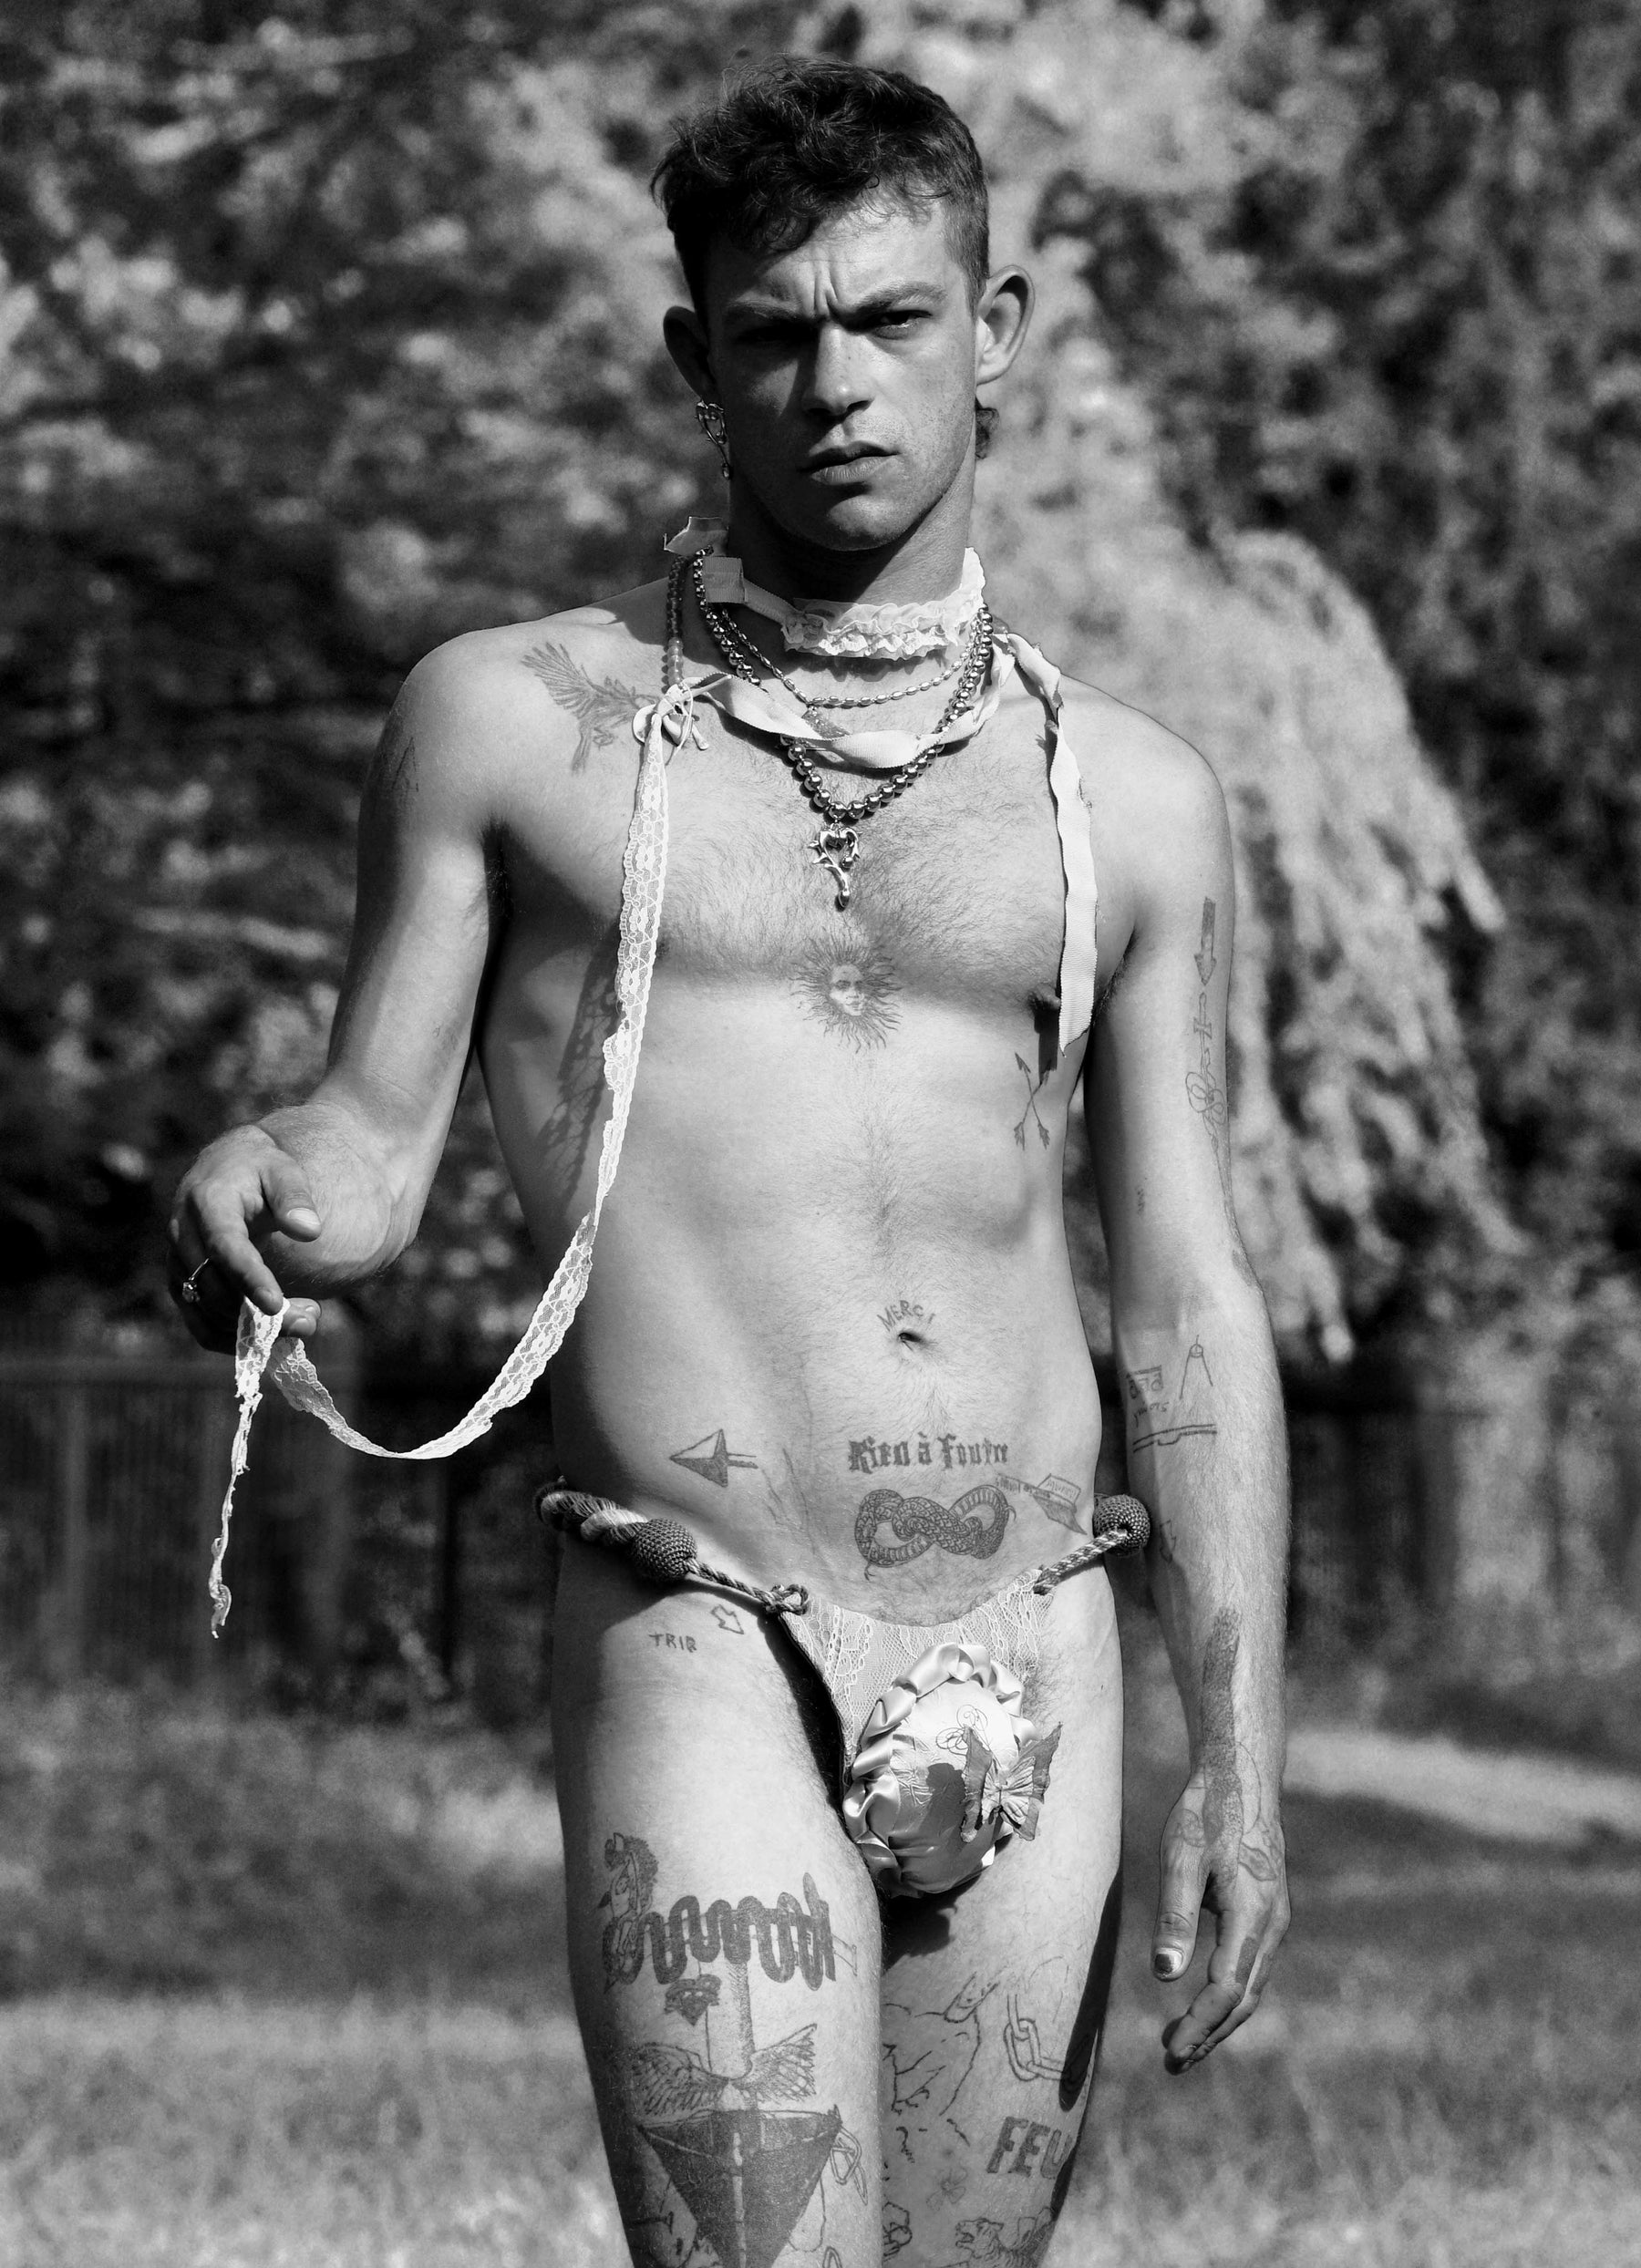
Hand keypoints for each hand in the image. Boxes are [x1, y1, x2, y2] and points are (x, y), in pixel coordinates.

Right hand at [168, 1126, 323, 1352]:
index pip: (223, 1247)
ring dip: (251, 1331)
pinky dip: (233, 1339)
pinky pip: (200, 1324)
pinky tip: (274, 1337)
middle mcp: (183, 1235)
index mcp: (207, 1202)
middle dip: (259, 1313)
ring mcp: (178, 1262)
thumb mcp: (283, 1171)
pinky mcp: (181, 1284)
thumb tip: (310, 1230)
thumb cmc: (260, 1170)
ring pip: (206, 1312)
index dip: (248, 1278)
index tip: (277, 1305)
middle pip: (214, 1288)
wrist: (224, 1169)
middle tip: (311, 1319)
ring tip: (305, 1323)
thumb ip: (295, 1198)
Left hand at [1151, 1747, 1288, 2072]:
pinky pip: (1252, 1967)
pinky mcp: (1268, 1913)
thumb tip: (1164, 1975)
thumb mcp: (1181, 1857)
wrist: (1242, 1777)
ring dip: (1220, 2020)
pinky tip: (1204, 2002)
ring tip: (1183, 2045)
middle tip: (1173, 2062)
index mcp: (1253, 1915)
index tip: (1172, 2050)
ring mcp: (1275, 1920)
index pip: (1227, 1989)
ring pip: (1251, 1986)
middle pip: (1244, 1998)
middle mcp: (1272, 1925)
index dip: (1200, 2024)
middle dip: (1210, 2034)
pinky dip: (1229, 1994)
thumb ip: (1175, 1915)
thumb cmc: (1206, 1813)